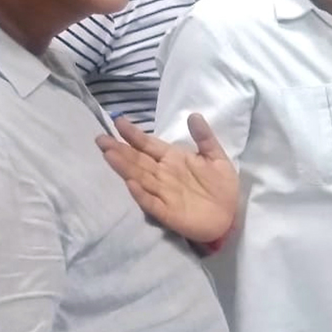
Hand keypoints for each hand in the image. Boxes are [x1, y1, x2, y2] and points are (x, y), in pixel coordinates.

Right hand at [97, 114, 239, 243]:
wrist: (231, 216)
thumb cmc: (221, 186)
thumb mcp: (217, 157)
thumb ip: (205, 137)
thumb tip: (193, 115)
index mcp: (173, 159)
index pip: (149, 145)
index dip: (134, 134)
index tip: (118, 121)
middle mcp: (164, 174)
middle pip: (138, 160)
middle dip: (120, 149)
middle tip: (101, 138)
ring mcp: (164, 194)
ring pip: (140, 178)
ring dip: (125, 167)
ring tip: (109, 154)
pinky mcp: (168, 213)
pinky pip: (152, 203)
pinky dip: (141, 194)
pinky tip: (132, 184)